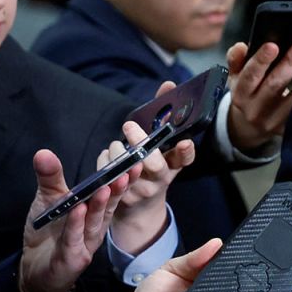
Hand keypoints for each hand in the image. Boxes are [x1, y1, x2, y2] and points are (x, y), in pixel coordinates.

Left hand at [19, 149, 135, 291]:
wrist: (34, 271)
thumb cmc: (47, 235)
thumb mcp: (48, 202)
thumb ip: (50, 178)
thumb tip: (43, 152)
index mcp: (94, 213)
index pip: (111, 193)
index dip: (123, 178)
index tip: (134, 161)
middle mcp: (94, 228)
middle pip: (108, 206)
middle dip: (118, 189)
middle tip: (128, 170)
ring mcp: (85, 244)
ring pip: (94, 222)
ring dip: (100, 205)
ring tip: (105, 188)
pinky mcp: (71, 259)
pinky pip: (73, 239)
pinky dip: (75, 225)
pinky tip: (77, 210)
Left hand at [107, 106, 195, 253]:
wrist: (139, 207)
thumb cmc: (150, 166)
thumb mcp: (161, 146)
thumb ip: (164, 116)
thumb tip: (168, 85)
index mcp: (174, 164)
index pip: (185, 158)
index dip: (186, 151)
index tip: (184, 142)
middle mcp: (161, 178)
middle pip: (154, 163)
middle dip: (140, 142)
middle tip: (129, 126)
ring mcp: (142, 190)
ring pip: (125, 165)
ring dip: (117, 149)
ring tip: (117, 146)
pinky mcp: (122, 197)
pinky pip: (108, 173)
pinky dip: (105, 160)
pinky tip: (109, 159)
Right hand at [223, 40, 291, 153]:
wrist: (252, 127)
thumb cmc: (248, 93)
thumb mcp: (237, 77)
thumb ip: (236, 59)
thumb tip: (242, 47)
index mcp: (242, 94)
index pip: (250, 75)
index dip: (261, 61)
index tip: (273, 45)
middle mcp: (257, 109)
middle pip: (275, 84)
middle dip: (290, 63)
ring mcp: (276, 120)